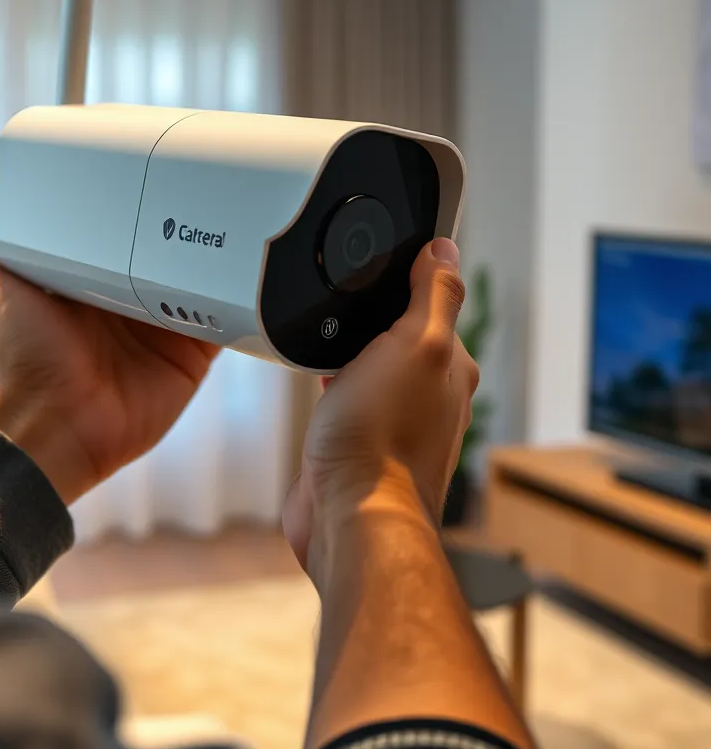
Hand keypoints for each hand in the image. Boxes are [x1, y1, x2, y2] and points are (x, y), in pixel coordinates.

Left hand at [0, 152, 218, 504]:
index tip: (155, 152)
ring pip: (204, 274)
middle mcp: (131, 293)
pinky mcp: (194, 352)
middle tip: (208, 174)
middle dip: (189, 213)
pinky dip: (243, 296)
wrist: (51, 426)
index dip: (138, 191)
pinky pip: (228, 318)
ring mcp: (166, 322)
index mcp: (91, 270)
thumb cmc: (16, 354)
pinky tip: (253, 268)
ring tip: (239, 212)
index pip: (123, 220)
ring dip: (221, 250)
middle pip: (170, 242)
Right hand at [282, 238, 477, 584]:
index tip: (382, 255)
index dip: (410, 276)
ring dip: (354, 349)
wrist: (348, 516)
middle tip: (344, 293)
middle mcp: (429, 394)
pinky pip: (348, 397)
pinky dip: (334, 380)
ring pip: (374, 366)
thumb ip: (433, 296)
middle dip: (377, 315)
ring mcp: (393, 420)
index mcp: (450, 367)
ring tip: (327, 330)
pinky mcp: (358, 442)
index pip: (436, 303)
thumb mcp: (415, 346)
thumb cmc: (382, 438)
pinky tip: (316, 377)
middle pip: (403, 335)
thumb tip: (446, 250)